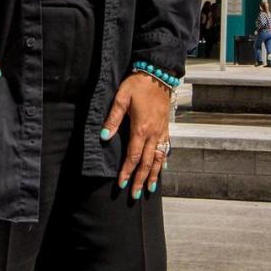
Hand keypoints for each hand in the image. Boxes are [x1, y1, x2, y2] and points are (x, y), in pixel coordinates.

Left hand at [100, 73, 171, 197]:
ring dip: (154, 174)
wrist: (158, 75)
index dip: (127, 171)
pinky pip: (166, 148)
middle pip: (147, 162)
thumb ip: (113, 118)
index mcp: (141, 128)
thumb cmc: (137, 85)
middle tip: (136, 195)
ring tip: (150, 188)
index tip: (122, 184)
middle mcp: (153, 133)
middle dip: (141, 179)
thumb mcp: (121, 98)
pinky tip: (162, 168)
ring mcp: (161, 131)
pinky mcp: (165, 127)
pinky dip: (163, 161)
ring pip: (158, 158)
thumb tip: (104, 136)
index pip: (133, 156)